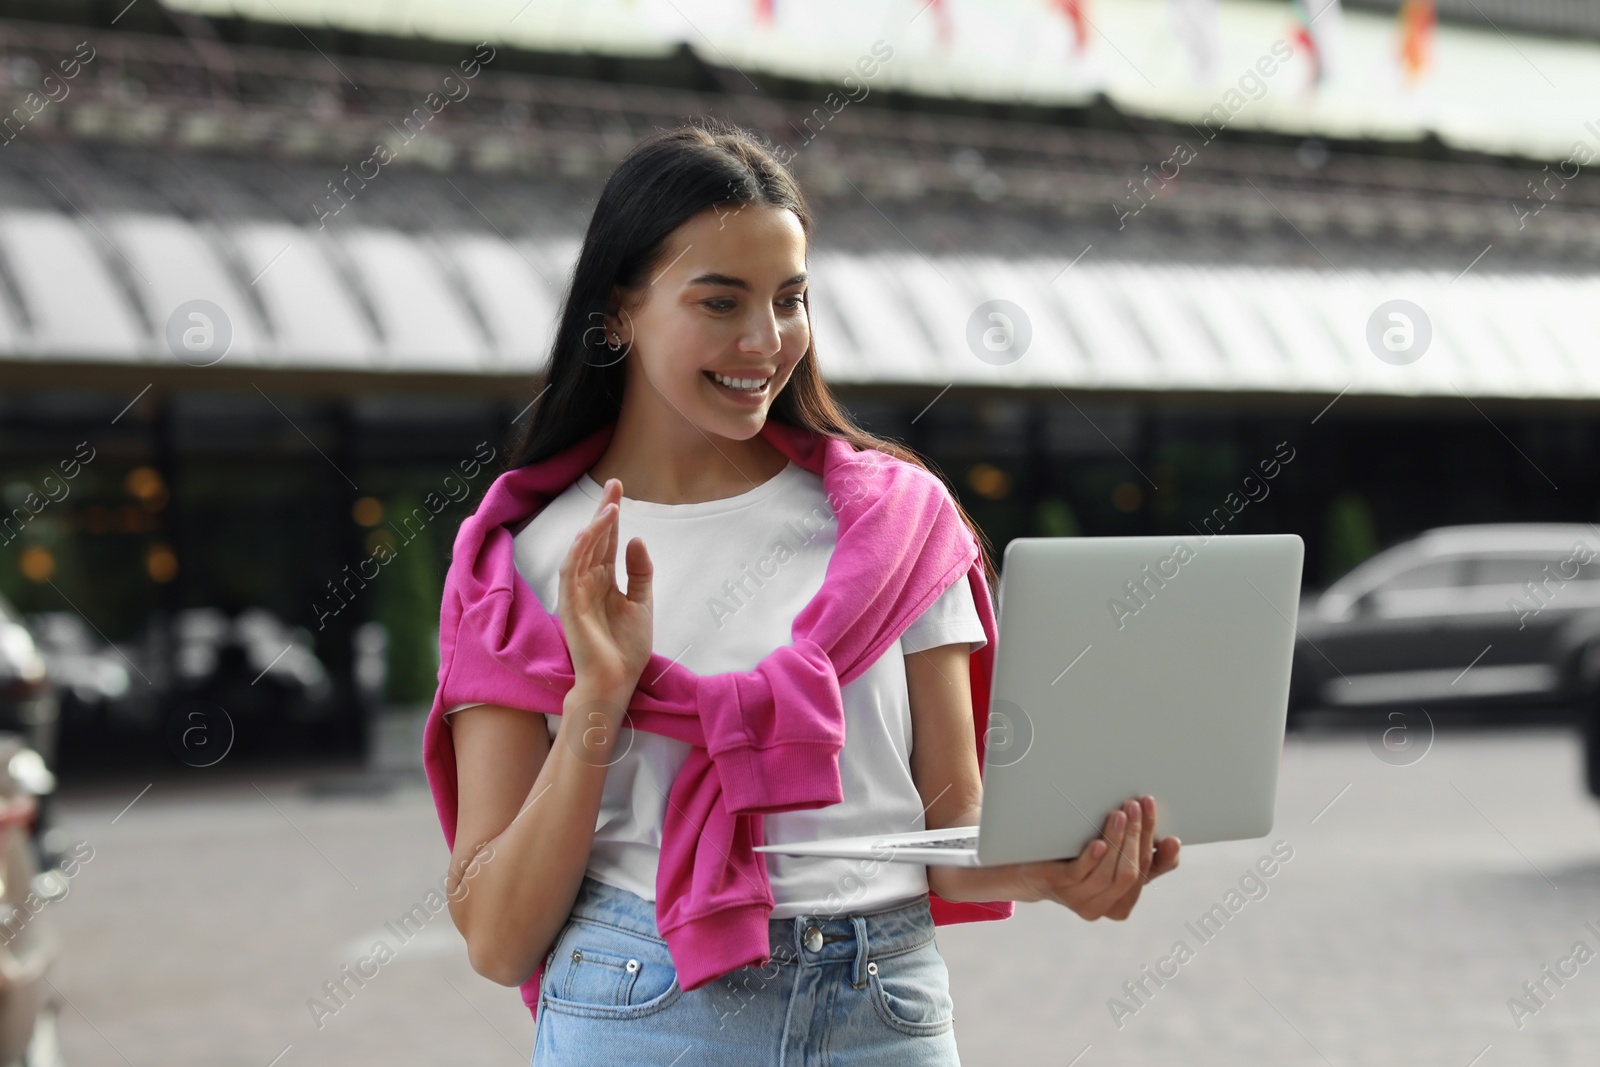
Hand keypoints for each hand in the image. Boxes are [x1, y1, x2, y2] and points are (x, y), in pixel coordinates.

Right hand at [556, 478, 652, 701]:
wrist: (616, 682)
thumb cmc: (625, 648)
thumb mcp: (642, 604)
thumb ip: (640, 572)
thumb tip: (635, 538)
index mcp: (604, 581)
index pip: (607, 541)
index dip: (611, 515)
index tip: (618, 489)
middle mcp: (588, 583)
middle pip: (594, 540)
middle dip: (603, 512)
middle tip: (614, 484)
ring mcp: (577, 593)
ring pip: (582, 552)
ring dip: (594, 528)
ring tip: (610, 507)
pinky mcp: (570, 606)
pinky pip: (570, 573)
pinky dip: (577, 553)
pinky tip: (586, 534)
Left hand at [1017, 796, 1179, 920]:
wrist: (1030, 869)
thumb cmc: (1078, 861)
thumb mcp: (1112, 860)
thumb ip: (1143, 857)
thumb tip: (1174, 844)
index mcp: (1122, 904)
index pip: (1148, 872)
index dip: (1159, 850)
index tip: (1168, 830)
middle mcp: (1103, 908)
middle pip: (1131, 872)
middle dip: (1138, 836)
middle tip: (1138, 806)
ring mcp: (1079, 900)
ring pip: (1110, 874)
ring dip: (1118, 840)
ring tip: (1120, 813)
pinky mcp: (1059, 887)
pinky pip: (1081, 874)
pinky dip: (1093, 857)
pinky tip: (1097, 842)